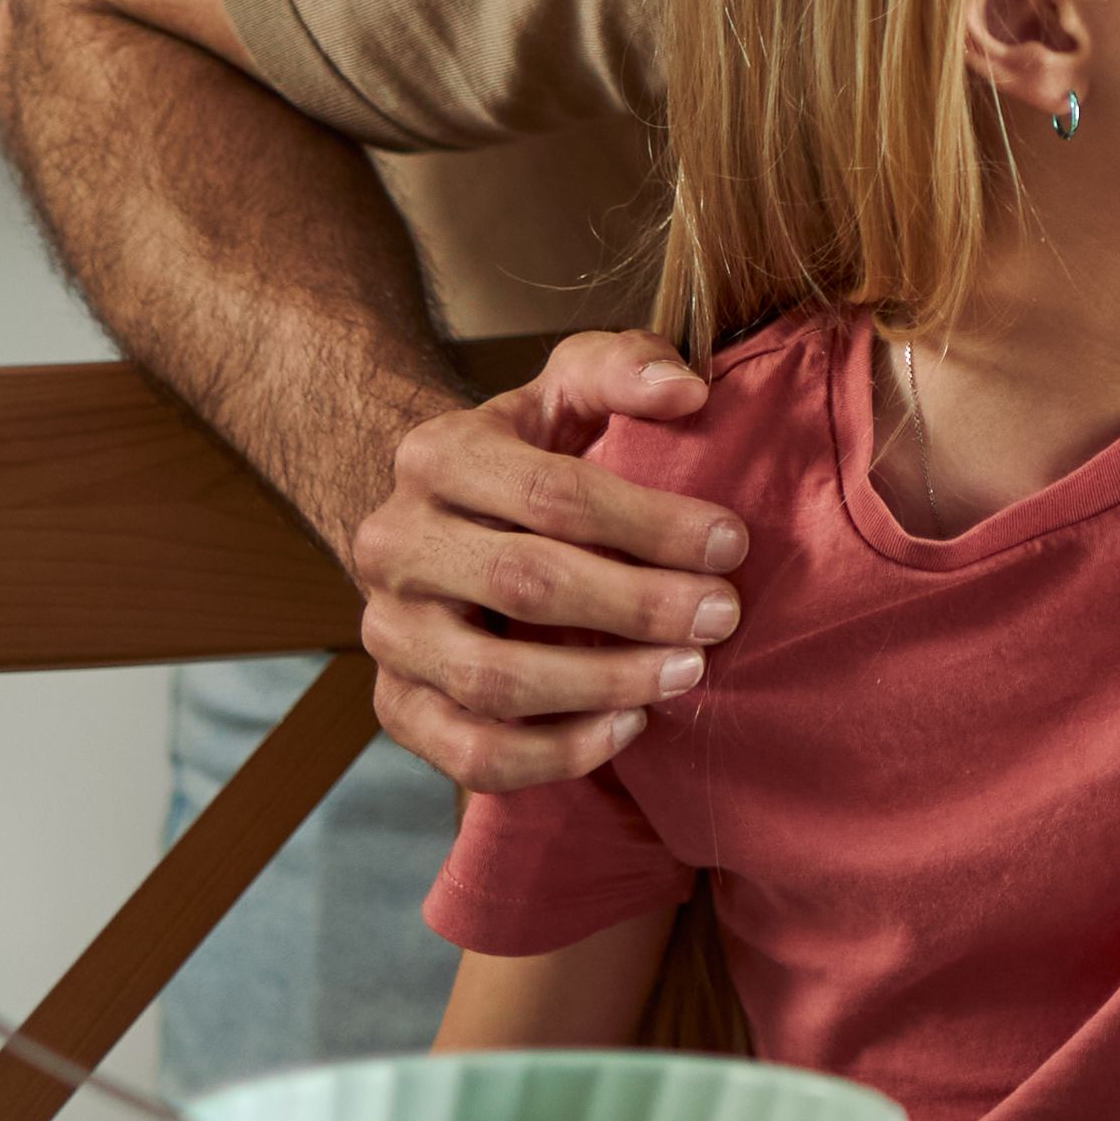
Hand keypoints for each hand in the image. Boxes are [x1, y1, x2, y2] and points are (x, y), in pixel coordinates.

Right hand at [350, 330, 747, 789]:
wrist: (441, 517)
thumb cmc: (527, 451)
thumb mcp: (567, 389)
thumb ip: (625, 367)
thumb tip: (688, 391)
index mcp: (437, 455)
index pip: (553, 494)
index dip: (651, 524)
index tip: (731, 543)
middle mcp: (395, 543)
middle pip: (527, 585)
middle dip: (639, 606)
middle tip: (721, 616)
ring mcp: (389, 631)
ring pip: (493, 680)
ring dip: (603, 685)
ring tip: (685, 673)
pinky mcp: (396, 704)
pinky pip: (471, 751)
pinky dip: (554, 753)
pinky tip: (626, 726)